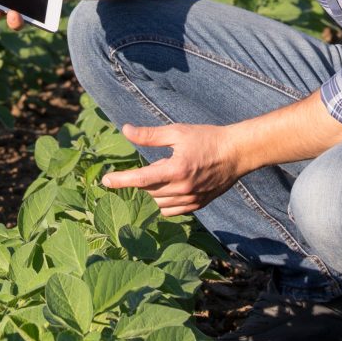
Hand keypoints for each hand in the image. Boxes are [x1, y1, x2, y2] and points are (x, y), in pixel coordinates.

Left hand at [102, 122, 246, 216]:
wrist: (236, 153)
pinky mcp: (197, 206)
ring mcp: (190, 200)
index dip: (120, 180)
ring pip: (158, 203)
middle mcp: (182, 189)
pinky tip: (168, 188)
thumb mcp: (177, 132)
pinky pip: (171, 211)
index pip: (140, 179)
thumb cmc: (207, 138)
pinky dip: (163, 202)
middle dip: (141, 181)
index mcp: (176, 170)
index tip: (105, 180)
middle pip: (147, 192)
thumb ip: (150, 135)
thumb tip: (125, 130)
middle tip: (149, 165)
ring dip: (152, 192)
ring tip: (162, 174)